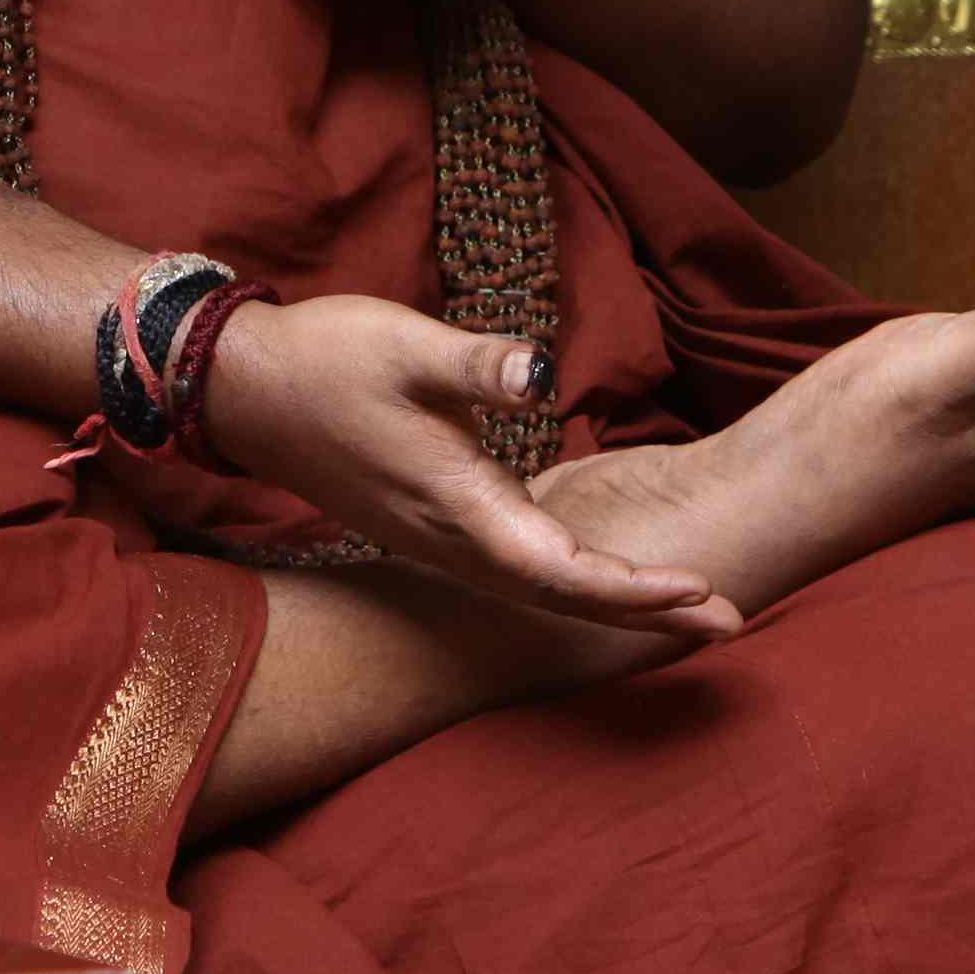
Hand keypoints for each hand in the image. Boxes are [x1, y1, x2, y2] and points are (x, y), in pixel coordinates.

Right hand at [194, 294, 734, 644]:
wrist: (244, 390)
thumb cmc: (327, 362)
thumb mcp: (406, 349)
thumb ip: (478, 366)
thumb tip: (542, 371)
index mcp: (457, 507)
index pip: (562, 571)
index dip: (633, 590)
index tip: (700, 592)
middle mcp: (451, 542)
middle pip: (563, 599)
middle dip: (647, 616)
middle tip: (730, 624)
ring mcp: (437, 542)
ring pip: (540, 593)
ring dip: (613, 604)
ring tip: (682, 607)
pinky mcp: (428, 527)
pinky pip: (515, 575)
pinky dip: (569, 583)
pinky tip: (594, 575)